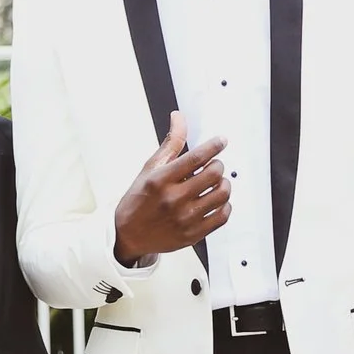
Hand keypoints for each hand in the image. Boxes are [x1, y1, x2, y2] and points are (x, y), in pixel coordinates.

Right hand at [113, 111, 229, 263]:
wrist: (129, 235)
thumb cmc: (139, 199)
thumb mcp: (150, 168)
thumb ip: (170, 143)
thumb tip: (179, 117)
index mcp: (161, 180)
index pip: (196, 157)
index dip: (214, 145)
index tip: (221, 141)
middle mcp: (173, 199)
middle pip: (214, 174)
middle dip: (217, 165)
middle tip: (212, 166)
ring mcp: (185, 218)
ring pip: (222, 194)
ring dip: (224, 184)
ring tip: (216, 183)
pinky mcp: (193, 234)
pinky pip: (222, 216)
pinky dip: (224, 205)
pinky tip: (215, 201)